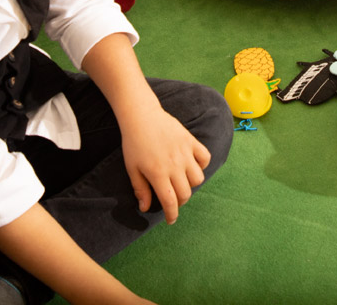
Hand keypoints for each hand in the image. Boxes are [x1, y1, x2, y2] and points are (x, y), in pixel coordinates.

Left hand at [122, 108, 210, 223]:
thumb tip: (145, 208)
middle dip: (180, 201)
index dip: (172, 215)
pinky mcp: (191, 141)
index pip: (171, 202)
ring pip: (198, 178)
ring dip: (191, 184)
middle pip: (186, 193)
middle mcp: (174, 165)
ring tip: (181, 181)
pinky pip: (205, 158)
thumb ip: (140, 189)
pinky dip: (202, 165)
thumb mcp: (132, 168)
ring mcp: (185, 152)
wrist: (141, 116)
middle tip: (172, 198)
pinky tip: (192, 165)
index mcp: (158, 173)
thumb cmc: (133, 143)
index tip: (170, 219)